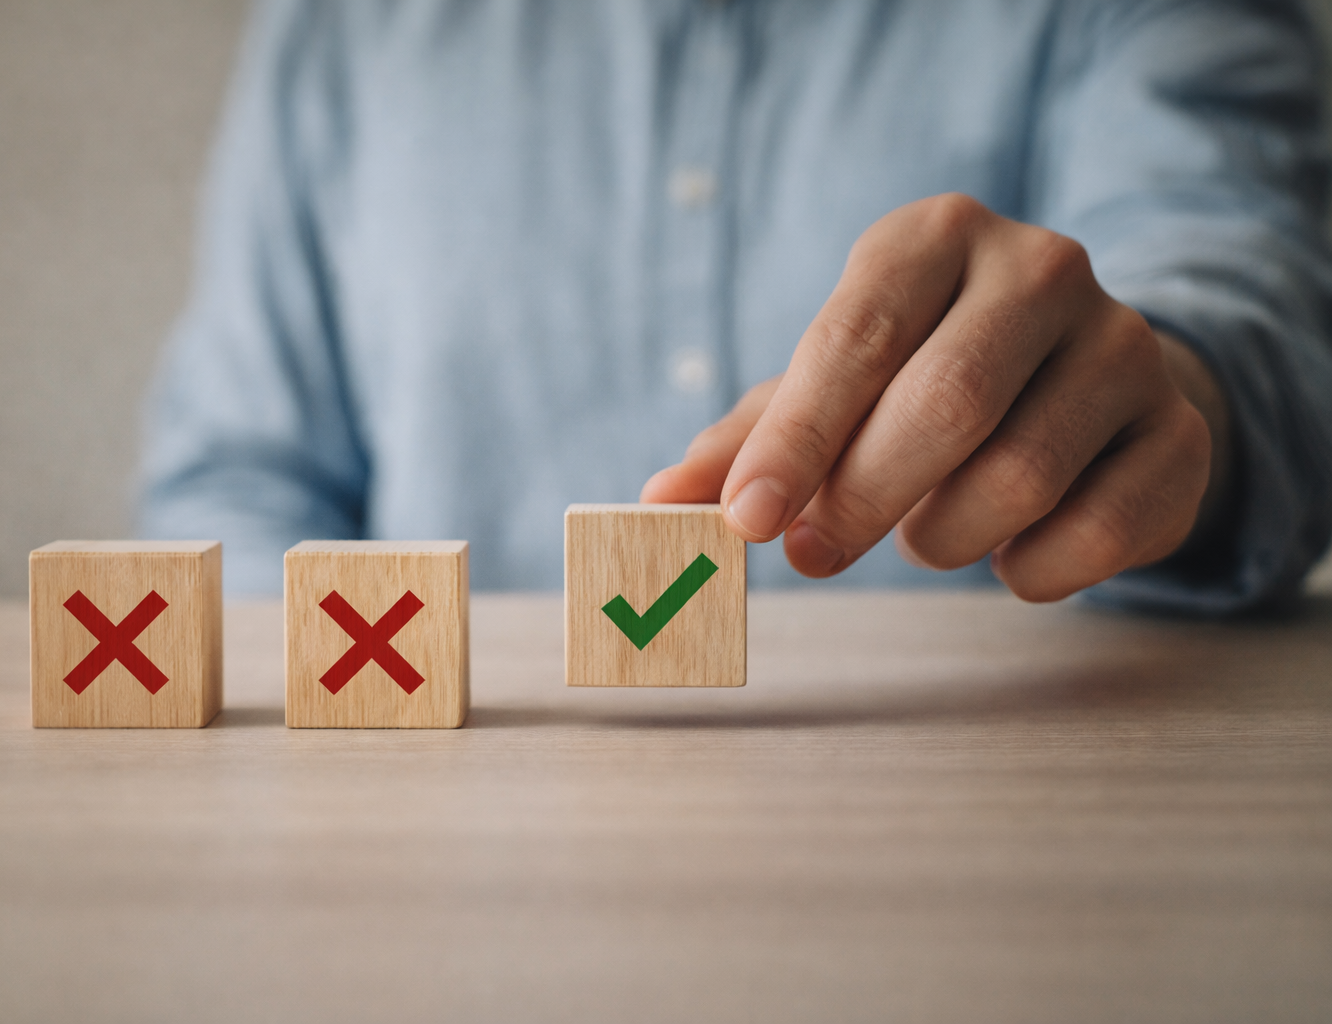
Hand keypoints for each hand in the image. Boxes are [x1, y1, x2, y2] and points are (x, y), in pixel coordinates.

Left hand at [642, 194, 1231, 601]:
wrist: (1075, 378)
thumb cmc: (917, 378)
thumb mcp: (828, 389)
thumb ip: (744, 442)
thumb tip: (655, 502)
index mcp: (935, 237)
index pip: (854, 339)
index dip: (796, 441)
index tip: (745, 522)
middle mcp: (1041, 269)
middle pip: (947, 404)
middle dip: (863, 499)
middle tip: (814, 554)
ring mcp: (1126, 345)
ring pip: (1020, 478)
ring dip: (945, 536)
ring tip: (925, 530)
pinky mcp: (1179, 431)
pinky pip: (1101, 530)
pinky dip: (1034, 571)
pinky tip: (1008, 555)